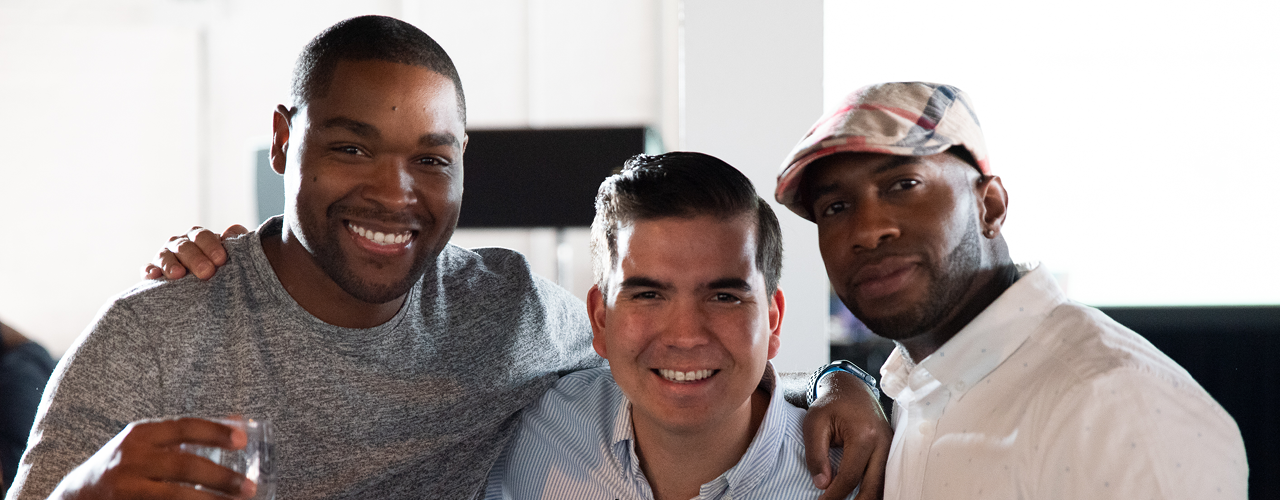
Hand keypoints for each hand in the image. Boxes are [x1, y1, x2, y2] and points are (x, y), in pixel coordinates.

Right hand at [50, 418, 255, 499]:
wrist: (76, 496)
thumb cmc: (125, 465)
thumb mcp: (149, 442)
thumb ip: (189, 434)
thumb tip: (239, 422)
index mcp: (141, 435)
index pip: (184, 427)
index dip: (215, 432)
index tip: (243, 441)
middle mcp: (132, 460)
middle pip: (184, 467)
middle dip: (220, 478)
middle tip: (249, 487)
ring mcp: (126, 489)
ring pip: (175, 497)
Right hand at [142, 225, 246, 280]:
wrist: (208, 287)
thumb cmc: (222, 267)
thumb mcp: (233, 254)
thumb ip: (237, 240)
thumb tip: (232, 231)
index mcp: (198, 237)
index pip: (202, 236)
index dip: (211, 246)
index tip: (221, 259)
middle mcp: (180, 244)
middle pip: (184, 247)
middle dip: (195, 259)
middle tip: (207, 272)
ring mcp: (165, 257)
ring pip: (165, 256)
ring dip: (171, 264)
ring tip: (179, 275)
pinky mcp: (153, 272)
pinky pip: (148, 269)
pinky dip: (150, 271)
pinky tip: (155, 276)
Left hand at [803, 371, 890, 499]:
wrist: (851, 388)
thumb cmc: (831, 404)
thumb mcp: (814, 424)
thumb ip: (816, 455)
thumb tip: (822, 484)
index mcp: (864, 435)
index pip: (849, 477)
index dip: (834, 496)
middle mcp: (883, 443)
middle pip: (872, 488)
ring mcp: (890, 447)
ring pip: (882, 486)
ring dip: (865, 498)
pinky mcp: (890, 450)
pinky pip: (884, 477)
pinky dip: (872, 489)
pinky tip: (859, 495)